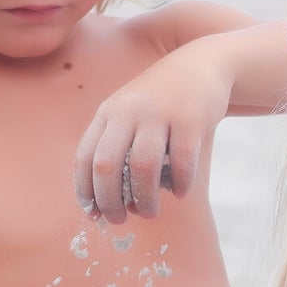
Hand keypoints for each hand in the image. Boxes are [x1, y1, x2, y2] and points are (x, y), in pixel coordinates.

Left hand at [74, 43, 231, 224]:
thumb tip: (107, 200)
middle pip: (107, 165)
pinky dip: (179, 184)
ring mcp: (159, 114)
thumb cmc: (162, 102)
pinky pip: (181, 162)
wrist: (202, 66)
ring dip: (144, 199)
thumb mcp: (129, 112)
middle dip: (109, 201)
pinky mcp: (190, 120)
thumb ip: (116, 146)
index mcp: (108, 113)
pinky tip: (180, 192)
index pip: (85, 158)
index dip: (86, 192)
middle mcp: (128, 112)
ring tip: (150, 212)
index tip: (94, 215)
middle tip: (120, 220)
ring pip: (142, 168)